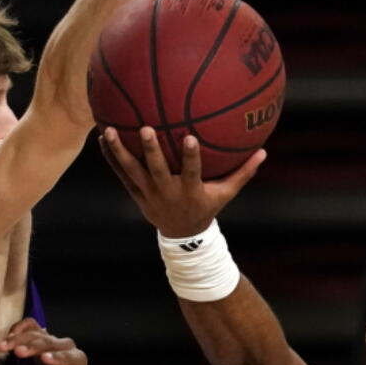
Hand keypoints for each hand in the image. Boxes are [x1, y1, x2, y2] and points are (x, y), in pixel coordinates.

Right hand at [0, 318, 87, 364]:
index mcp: (77, 362)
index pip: (69, 357)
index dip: (57, 357)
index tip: (44, 358)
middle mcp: (66, 347)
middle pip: (49, 342)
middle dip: (33, 346)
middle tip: (17, 351)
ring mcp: (51, 340)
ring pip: (36, 332)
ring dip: (19, 338)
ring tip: (2, 346)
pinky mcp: (39, 337)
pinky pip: (30, 326)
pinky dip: (18, 329)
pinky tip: (7, 336)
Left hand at [100, 126, 265, 237]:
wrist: (182, 235)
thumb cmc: (206, 207)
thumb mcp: (225, 193)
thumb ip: (243, 172)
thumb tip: (264, 151)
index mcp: (189, 191)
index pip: (191, 172)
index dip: (190, 156)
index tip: (190, 137)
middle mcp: (167, 192)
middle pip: (156, 170)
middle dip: (151, 150)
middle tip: (146, 128)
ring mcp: (148, 194)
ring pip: (132, 171)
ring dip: (120, 151)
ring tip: (109, 130)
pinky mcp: (135, 194)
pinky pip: (120, 175)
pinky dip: (111, 157)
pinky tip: (102, 138)